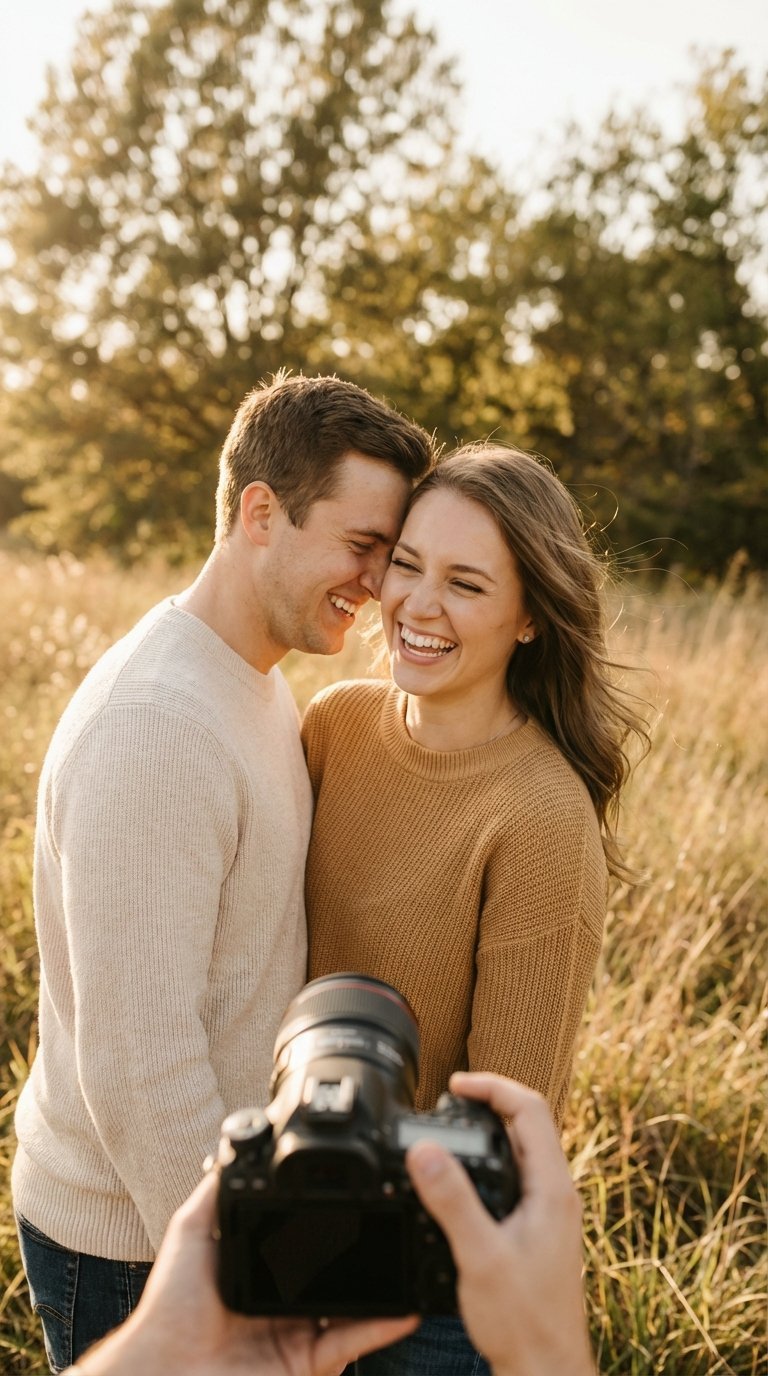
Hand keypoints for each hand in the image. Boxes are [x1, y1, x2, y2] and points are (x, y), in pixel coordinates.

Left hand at [73, 1171, 416, 1375]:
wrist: (163, 1372)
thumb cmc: (168, 1310)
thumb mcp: (191, 1235)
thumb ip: (215, 1195)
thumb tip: (231, 1149)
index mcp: (259, 1271)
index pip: (304, 1242)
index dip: (329, 1222)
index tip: (356, 1192)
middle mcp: (283, 1302)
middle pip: (333, 1272)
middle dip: (362, 1250)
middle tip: (394, 1219)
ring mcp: (297, 1333)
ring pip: (350, 1305)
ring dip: (381, 1287)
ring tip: (408, 1255)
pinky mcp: (306, 1362)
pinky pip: (350, 1342)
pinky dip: (381, 1327)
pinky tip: (402, 1308)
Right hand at [405, 1072, 595, 1375]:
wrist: (546, 1368)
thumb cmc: (524, 1322)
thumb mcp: (479, 1256)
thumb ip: (452, 1201)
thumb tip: (424, 1150)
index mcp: (552, 1189)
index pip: (530, 1109)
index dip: (493, 1086)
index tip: (456, 1084)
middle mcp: (557, 1194)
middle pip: (529, 1123)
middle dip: (489, 1101)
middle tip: (450, 1098)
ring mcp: (550, 1212)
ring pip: (523, 1150)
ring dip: (490, 1130)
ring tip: (454, 1125)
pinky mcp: (539, 1230)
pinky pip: (517, 1175)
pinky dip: (491, 1159)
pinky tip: (464, 1177)